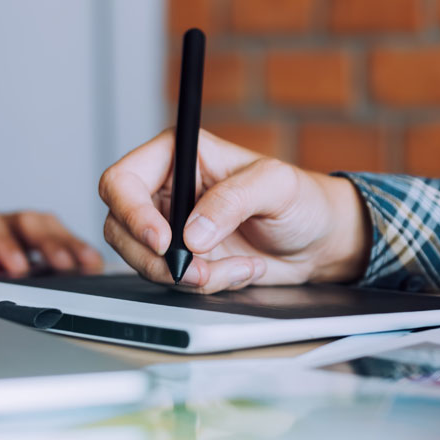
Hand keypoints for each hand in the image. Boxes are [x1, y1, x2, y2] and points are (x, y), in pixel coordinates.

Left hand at [0, 193, 104, 275]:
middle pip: (26, 222)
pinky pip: (51, 235)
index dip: (4, 244)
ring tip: (90, 265)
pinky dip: (73, 246)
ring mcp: (6, 224)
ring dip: (68, 243)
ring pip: (45, 226)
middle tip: (68, 265)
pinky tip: (91, 264)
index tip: (19, 265)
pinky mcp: (17, 233)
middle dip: (49, 242)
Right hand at [98, 128, 370, 292]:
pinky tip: (239, 270)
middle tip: (196, 270)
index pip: (123, 180)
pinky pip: (171, 280)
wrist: (319, 241)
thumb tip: (192, 232)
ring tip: (233, 268)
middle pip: (120, 226)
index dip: (132, 213)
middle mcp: (167, 189)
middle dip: (156, 257)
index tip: (163, 240)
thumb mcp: (276, 186)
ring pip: (142, 259)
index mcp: (178, 154)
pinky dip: (205, 285)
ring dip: (185, 276)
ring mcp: (171, 227)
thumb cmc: (302, 199)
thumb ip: (233, 200)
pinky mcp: (183, 258)